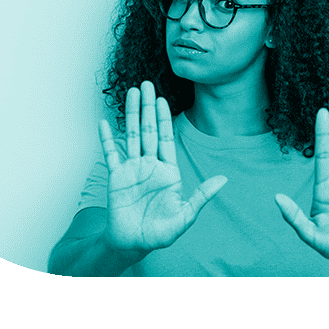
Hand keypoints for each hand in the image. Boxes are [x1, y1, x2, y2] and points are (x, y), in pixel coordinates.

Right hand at [99, 81, 226, 253]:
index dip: (164, 118)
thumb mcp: (185, 215)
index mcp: (168, 171)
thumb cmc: (159, 233)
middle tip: (146, 84)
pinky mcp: (116, 177)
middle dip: (147, 107)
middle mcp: (150, 166)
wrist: (133, 244)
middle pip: (148, 130)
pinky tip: (104, 123)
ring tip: (130, 93)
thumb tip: (224, 179)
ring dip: (130, 114)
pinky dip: (107, 138)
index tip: (162, 99)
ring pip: (131, 135)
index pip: (166, 138)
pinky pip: (111, 154)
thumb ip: (203, 196)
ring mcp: (132, 169)